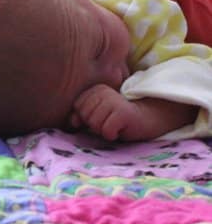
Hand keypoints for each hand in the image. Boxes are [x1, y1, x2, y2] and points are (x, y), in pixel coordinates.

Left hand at [70, 84, 196, 141]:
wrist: (151, 117)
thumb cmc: (121, 118)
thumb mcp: (99, 114)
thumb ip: (82, 115)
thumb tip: (72, 121)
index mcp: (96, 89)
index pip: (78, 108)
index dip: (87, 118)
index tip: (103, 116)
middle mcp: (103, 92)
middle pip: (85, 116)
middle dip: (95, 125)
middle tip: (111, 122)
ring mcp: (113, 101)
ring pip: (94, 124)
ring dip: (104, 130)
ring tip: (116, 125)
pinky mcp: (123, 113)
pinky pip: (106, 130)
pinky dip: (112, 134)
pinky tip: (121, 129)